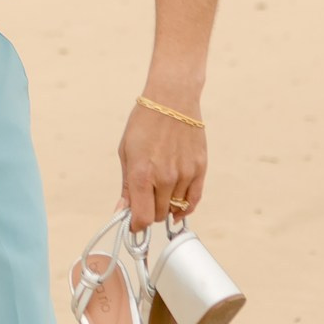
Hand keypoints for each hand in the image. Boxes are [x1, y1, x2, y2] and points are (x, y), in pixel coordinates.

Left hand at [117, 98, 205, 234]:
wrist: (172, 99)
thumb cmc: (144, 123)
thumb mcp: (126, 152)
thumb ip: (127, 186)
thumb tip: (122, 211)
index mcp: (142, 174)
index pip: (142, 218)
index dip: (135, 225)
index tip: (132, 223)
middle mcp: (165, 178)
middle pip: (158, 215)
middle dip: (149, 212)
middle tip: (145, 201)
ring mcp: (185, 174)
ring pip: (175, 209)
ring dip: (166, 206)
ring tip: (159, 191)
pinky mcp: (200, 169)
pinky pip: (193, 200)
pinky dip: (185, 208)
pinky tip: (178, 206)